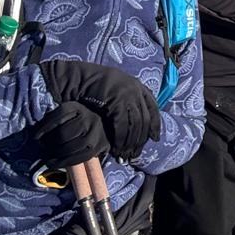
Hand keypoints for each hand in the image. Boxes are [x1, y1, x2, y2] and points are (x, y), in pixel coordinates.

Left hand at [32, 102, 110, 168]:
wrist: (103, 124)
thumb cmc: (79, 118)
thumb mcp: (67, 111)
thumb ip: (53, 118)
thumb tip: (37, 135)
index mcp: (78, 108)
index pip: (58, 116)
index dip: (43, 128)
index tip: (35, 137)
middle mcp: (89, 120)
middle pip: (62, 134)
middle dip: (48, 143)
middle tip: (42, 147)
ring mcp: (94, 135)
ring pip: (68, 148)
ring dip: (54, 154)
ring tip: (46, 156)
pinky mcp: (97, 148)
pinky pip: (77, 159)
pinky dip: (62, 163)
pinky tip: (53, 163)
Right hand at [40, 59, 160, 161]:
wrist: (79, 79)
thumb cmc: (96, 87)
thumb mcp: (118, 91)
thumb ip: (128, 103)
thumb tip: (136, 125)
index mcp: (139, 86)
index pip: (153, 108)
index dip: (155, 125)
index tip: (154, 138)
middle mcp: (136, 90)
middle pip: (144, 120)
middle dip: (140, 139)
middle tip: (134, 154)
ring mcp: (127, 95)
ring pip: (135, 125)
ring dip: (130, 143)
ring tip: (124, 155)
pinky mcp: (116, 102)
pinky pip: (122, 126)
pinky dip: (120, 140)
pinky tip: (116, 149)